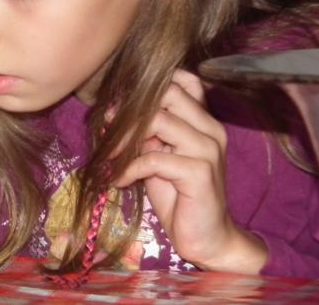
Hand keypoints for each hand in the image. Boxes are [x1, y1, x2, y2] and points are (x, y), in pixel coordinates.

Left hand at [114, 70, 267, 273]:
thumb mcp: (158, 156)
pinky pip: (153, 159)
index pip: (185, 81)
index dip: (150, 85)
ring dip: (125, 138)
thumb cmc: (179, 195)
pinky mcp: (200, 172)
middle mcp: (211, 129)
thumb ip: (147, 132)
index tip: (121, 103)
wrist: (207, 237)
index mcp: (204, 121)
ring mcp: (208, 149)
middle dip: (131, 109)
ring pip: (158, 121)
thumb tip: (112, 112)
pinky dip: (129, 169)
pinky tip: (119, 181)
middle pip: (167, 95)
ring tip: (109, 155)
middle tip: (107, 126)